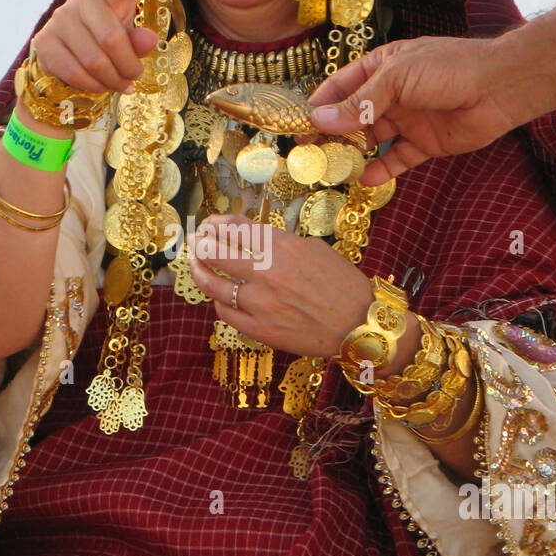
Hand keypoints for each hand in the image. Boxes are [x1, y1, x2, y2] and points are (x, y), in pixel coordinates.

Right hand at [30, 0, 158, 94]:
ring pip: (93, 61)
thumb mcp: (128, 38)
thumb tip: (149, 40)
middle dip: (127, 67)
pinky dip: (92, 86)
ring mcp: (58, 19)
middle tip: (133, 78)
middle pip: (111, 41)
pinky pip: (74, 72)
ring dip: (111, 81)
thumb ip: (138, 40)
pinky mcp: (43, 42)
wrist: (72, 51)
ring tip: (119, 84)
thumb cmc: (107, 38)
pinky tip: (100, 86)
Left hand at [188, 214, 373, 357]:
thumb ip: (279, 241)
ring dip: (200, 273)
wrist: (359, 324)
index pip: (234, 229)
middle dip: (200, 246)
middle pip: (215, 254)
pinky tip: (221, 297)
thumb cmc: (341, 284)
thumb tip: (248, 233)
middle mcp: (268, 273)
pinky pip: (226, 314)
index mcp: (282, 247)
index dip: (215, 224)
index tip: (209, 225)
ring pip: (213, 285)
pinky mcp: (261, 330)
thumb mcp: (314, 249)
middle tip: (196, 244)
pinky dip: (220, 302)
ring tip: (197, 267)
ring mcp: (262, 304)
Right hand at [307, 36, 515, 182]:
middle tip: (309, 156)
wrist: (500, 86)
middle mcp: (390, 94)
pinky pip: (397, 159)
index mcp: (380, 68)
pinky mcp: (425, 143)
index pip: (339, 88)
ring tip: (333, 171)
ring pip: (371, 141)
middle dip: (330, 135)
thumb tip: (322, 121)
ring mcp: (407, 120)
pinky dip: (381, 170)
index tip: (298, 128)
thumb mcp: (397, 79)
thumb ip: (360, 104)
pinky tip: (367, 179)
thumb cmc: (448, 68)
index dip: (318, 107)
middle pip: (351, 117)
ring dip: (353, 154)